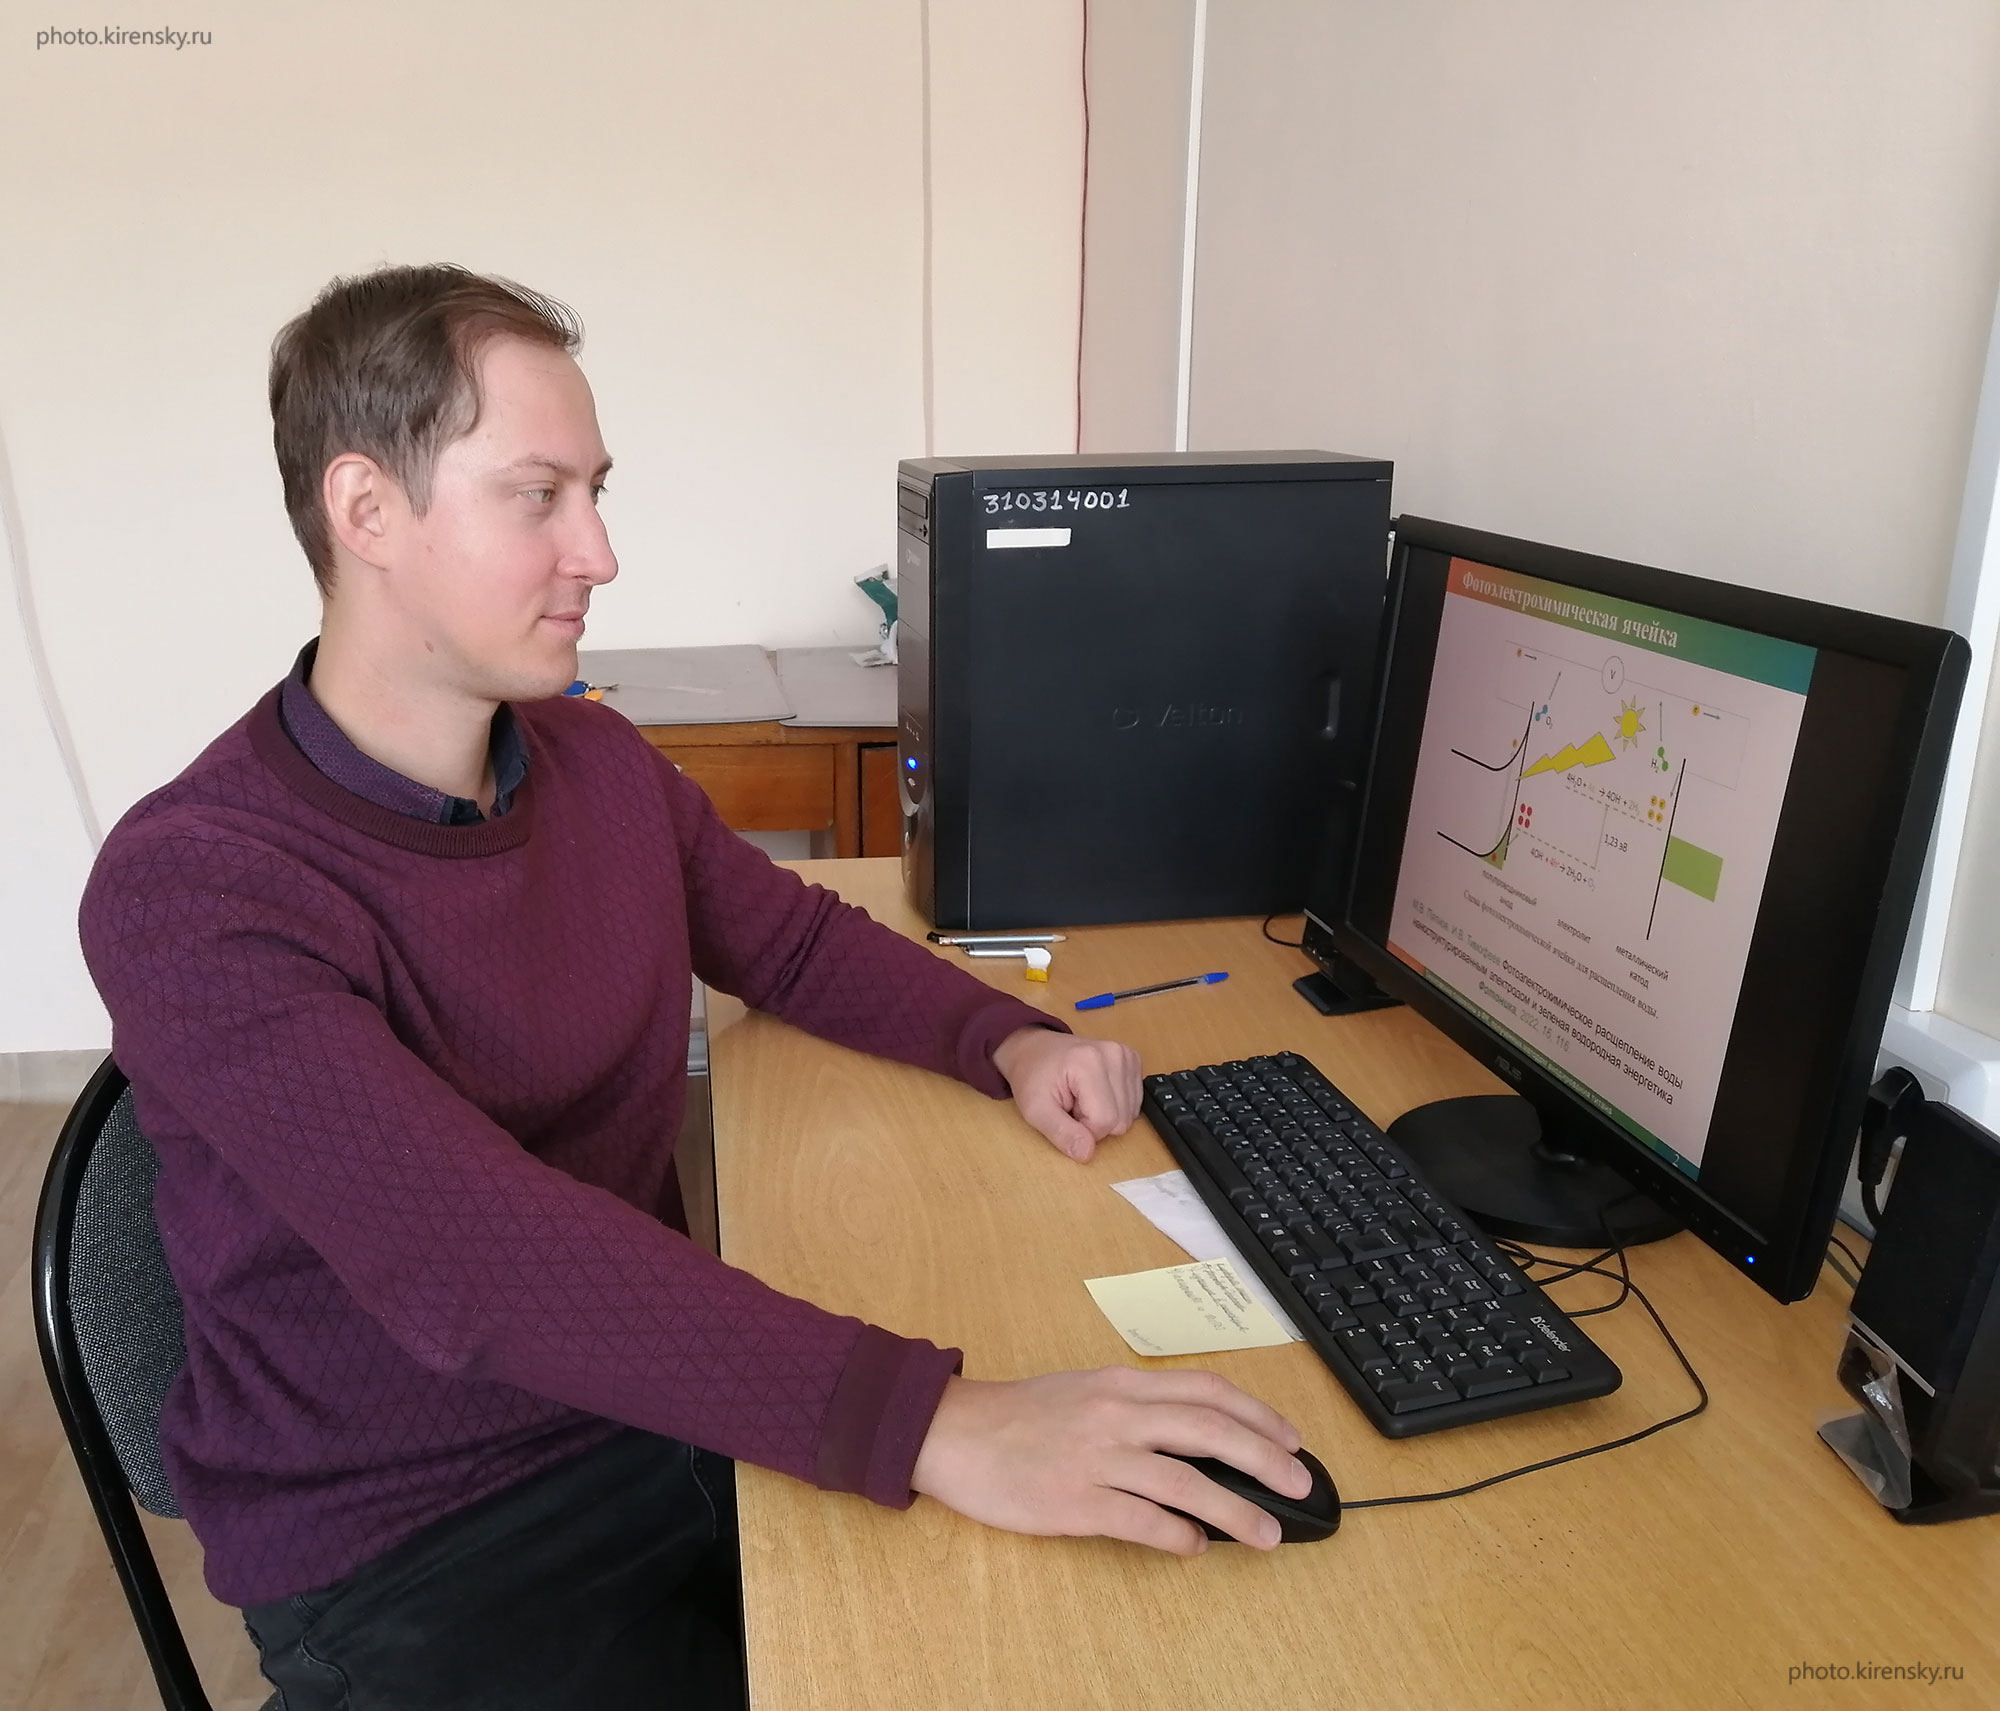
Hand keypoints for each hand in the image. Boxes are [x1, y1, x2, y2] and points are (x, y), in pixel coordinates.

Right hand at [909, 1367, 1308, 1553]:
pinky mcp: (1077, 1502)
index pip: (1207, 1392)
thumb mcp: (1086, 1392)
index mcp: (1122, 1385)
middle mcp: (1118, 1415)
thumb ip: (1138, 1409)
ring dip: (1236, 1511)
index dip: (1257, 1415)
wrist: (956, 1433)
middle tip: (1299, 1485)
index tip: (1290, 1438)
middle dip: (1265, 1458)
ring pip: (1186, 1482)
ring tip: (1266, 1534)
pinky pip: (1142, 1522)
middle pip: (1210, 1431)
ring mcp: (1098, 1459)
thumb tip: (1197, 1439)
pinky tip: (1196, 1547)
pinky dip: (1178, 1536)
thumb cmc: (1022, 1414)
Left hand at [992, 1027, 1140, 1160]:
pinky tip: (1096, 1092)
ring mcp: (1127, 1055)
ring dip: (1105, 1115)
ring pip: (1130, 1114)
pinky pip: (1134, 1102)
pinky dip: (1115, 1105)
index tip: (1066, 1113)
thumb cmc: (1032, 1077)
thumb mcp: (1035, 1110)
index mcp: (1089, 1062)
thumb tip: (1086, 1154)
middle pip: (1121, 1120)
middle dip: (1095, 1123)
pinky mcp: (1133, 1060)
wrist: (1035, 1049)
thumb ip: (1061, 1133)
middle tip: (1072, 1104)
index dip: (1084, 1130)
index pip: (1104, 1121)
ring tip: (1082, 1097)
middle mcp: (1115, 1054)